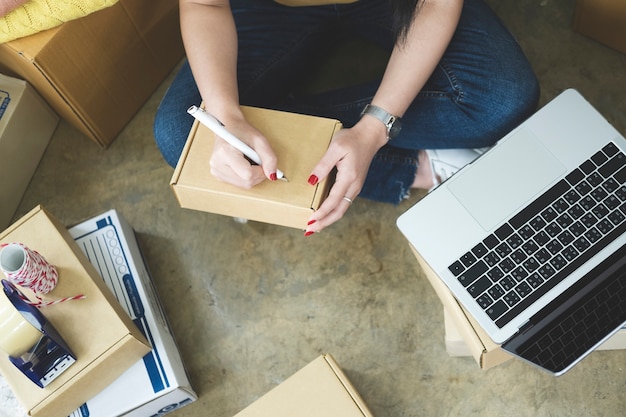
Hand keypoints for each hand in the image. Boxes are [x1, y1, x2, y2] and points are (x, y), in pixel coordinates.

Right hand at [209, 116, 279, 187]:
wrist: (227, 126)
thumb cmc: (242, 131)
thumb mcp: (260, 140)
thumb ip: (269, 158)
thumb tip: (272, 176)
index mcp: (225, 153)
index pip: (248, 174)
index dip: (260, 171)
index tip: (262, 161)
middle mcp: (217, 164)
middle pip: (246, 182)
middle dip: (257, 174)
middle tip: (257, 160)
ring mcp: (216, 171)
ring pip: (243, 185)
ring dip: (252, 176)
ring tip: (249, 161)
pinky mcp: (217, 175)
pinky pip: (238, 184)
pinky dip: (245, 177)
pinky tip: (243, 165)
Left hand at [304, 120, 386, 234]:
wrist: (370, 136)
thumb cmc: (352, 139)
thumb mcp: (335, 147)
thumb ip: (323, 165)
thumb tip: (312, 181)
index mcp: (349, 178)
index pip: (333, 201)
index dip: (322, 213)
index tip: (311, 220)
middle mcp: (354, 186)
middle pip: (339, 211)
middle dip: (324, 222)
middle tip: (310, 230)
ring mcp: (355, 187)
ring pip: (342, 209)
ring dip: (329, 218)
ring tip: (315, 225)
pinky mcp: (354, 185)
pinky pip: (343, 203)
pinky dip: (333, 211)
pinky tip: (325, 213)